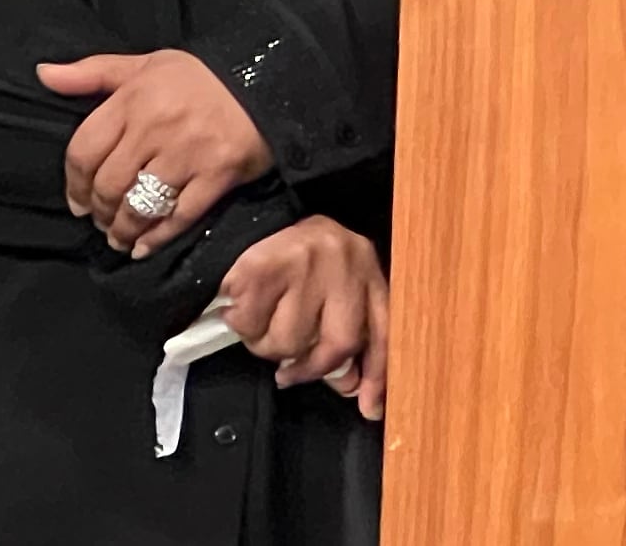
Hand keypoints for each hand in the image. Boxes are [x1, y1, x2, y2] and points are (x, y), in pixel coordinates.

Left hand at [41, 48, 267, 257]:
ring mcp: (189, 153)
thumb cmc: (202, 75)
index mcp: (134, 99)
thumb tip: (43, 74)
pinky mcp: (219, 174)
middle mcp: (157, 127)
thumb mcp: (147, 64)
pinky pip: (180, 215)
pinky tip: (146, 246)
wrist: (271, 76)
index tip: (78, 202)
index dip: (74, 184)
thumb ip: (94, 73)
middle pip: (109, 184)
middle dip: (99, 212)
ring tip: (121, 237)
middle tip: (101, 222)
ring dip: (123, 229)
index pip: (83, 152)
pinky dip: (158, 237)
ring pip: (139, 205)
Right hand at [221, 217, 386, 419]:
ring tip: (263, 323)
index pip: (383, 328)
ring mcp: (307, 260)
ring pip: (288, 341)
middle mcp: (347, 261)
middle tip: (289, 371)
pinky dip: (242, 326)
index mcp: (368, 269)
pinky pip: (250, 324)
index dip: (378, 372)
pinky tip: (243, 308)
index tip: (369, 408)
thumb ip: (343, 333)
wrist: (249, 216)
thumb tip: (347, 384)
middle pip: (339, 343)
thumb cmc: (294, 264)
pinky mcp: (265, 264)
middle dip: (311, 367)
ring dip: (268, 345)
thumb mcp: (331, 291)